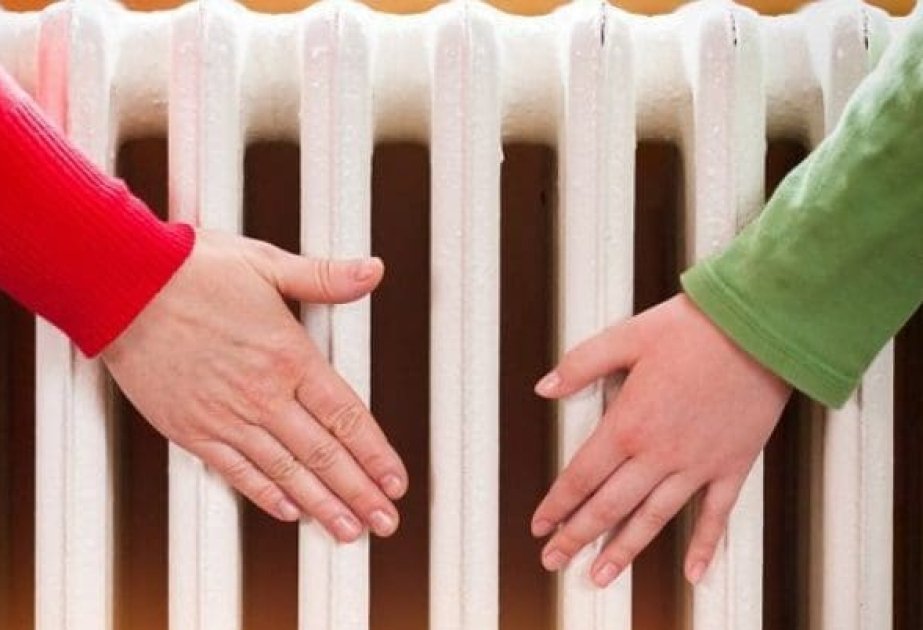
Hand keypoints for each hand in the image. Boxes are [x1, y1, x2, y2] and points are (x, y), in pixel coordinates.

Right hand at [103, 230, 406, 541]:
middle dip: (360, 493)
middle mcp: (263, 394)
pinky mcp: (191, 428)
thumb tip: (372, 271)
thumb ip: (324, 278)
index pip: (347, 416)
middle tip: (385, 521)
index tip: (395, 481)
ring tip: (347, 530)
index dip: (375, 454)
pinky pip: (235, 471)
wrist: (120, 286)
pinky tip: (287, 511)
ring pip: (285, 472)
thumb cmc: (190, 272)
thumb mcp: (268, 265)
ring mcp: (226, 416)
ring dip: (321, 505)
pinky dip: (264, 494)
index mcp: (289, 356)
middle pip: (324, 455)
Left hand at [531, 294, 790, 585]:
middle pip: (609, 507)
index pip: (581, 476)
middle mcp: (659, 454)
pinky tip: (692, 572)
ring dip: (624, 551)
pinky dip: (704, 546)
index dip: (557, 504)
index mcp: (628, 424)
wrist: (760, 330)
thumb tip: (544, 387)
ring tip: (601, 576)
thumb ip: (581, 365)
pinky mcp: (732, 466)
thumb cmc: (695, 329)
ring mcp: (697, 465)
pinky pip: (716, 515)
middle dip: (577, 537)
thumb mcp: (626, 337)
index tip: (540, 526)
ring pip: (653, 519)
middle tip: (555, 560)